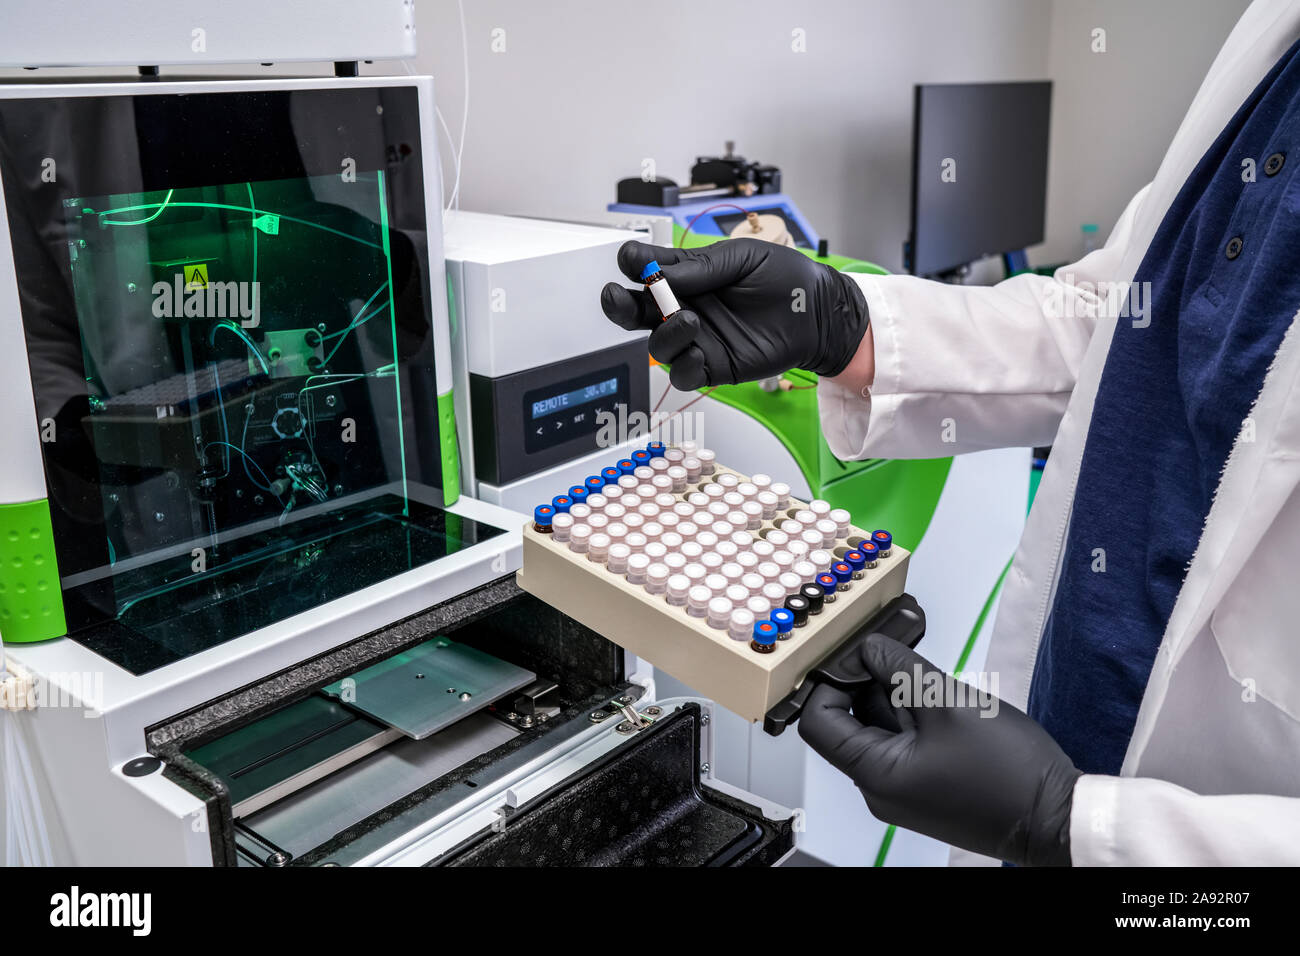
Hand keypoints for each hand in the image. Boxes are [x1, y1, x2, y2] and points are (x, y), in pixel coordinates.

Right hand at [600, 239, 868, 390]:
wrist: (817, 311)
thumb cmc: (784, 279)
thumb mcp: (742, 259)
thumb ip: (700, 267)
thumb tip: (658, 271)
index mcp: (688, 276)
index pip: (646, 271)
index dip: (633, 266)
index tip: (631, 260)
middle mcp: (686, 307)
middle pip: (637, 312)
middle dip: (620, 305)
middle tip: (615, 296)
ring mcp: (697, 339)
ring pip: (657, 346)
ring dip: (664, 334)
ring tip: (689, 321)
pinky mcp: (713, 366)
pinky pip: (683, 374)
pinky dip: (683, 365)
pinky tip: (698, 350)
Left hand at [799, 633, 1080, 865]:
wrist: (1059, 819)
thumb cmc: (1009, 771)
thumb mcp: (947, 701)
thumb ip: (900, 668)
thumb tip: (868, 647)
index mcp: (875, 775)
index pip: (819, 722)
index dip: (829, 682)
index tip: (855, 654)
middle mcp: (881, 788)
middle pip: (849, 723)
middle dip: (866, 683)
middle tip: (894, 653)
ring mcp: (903, 789)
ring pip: (879, 730)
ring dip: (893, 696)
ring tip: (921, 672)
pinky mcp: (926, 786)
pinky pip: (903, 743)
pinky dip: (912, 715)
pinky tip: (936, 696)